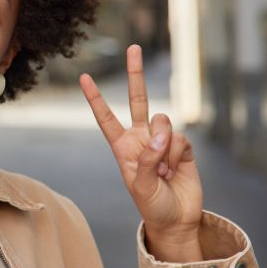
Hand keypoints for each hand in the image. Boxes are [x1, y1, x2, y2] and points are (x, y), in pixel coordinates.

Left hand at [79, 45, 203, 261]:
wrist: (176, 219)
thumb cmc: (151, 205)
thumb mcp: (139, 186)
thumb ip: (146, 159)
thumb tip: (159, 135)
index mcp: (121, 146)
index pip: (105, 118)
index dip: (96, 98)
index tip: (84, 77)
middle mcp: (140, 137)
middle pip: (137, 99)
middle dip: (135, 74)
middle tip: (134, 47)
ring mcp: (161, 140)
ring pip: (162, 122)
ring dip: (163, 147)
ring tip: (162, 172)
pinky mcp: (182, 146)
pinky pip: (179, 138)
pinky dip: (175, 155)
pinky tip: (174, 171)